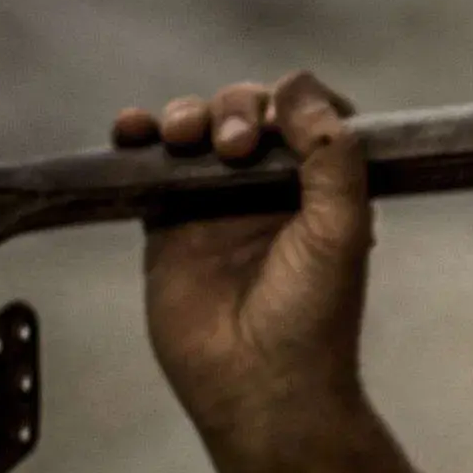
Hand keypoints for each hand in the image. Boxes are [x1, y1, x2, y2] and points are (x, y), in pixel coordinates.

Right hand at [112, 73, 371, 454]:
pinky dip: (138, 139)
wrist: (260, 387)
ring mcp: (216, 203)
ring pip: (196, 131)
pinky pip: (150, 167)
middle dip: (235, 108)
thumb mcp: (340, 229)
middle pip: (247, 113)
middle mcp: (270, 189)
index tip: (280, 112)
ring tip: (184, 135)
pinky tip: (132, 131)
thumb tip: (299, 86)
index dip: (293, 101)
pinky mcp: (168, 223)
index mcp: (321, 187)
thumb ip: (332, 156)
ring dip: (188, 115)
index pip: (309, 117)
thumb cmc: (312, 317)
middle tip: (233, 145)